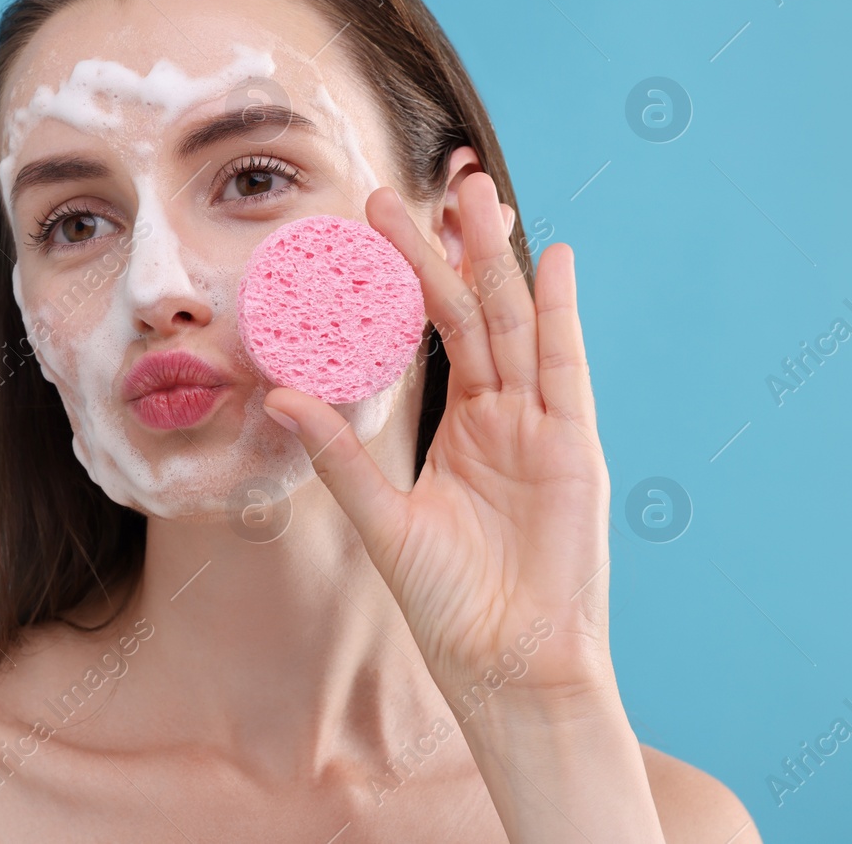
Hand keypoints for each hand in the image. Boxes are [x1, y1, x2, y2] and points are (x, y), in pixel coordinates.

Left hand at [262, 173, 614, 713]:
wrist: (508, 663)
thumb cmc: (450, 604)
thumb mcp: (384, 520)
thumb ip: (339, 457)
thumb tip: (279, 395)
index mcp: (463, 430)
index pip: (433, 336)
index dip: (408, 281)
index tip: (372, 227)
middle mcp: (504, 417)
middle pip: (471, 313)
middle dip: (445, 249)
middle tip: (412, 187)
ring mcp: (541, 426)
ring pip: (512, 323)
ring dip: (493, 259)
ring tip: (471, 193)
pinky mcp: (572, 445)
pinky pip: (565, 366)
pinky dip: (559, 312)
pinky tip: (550, 259)